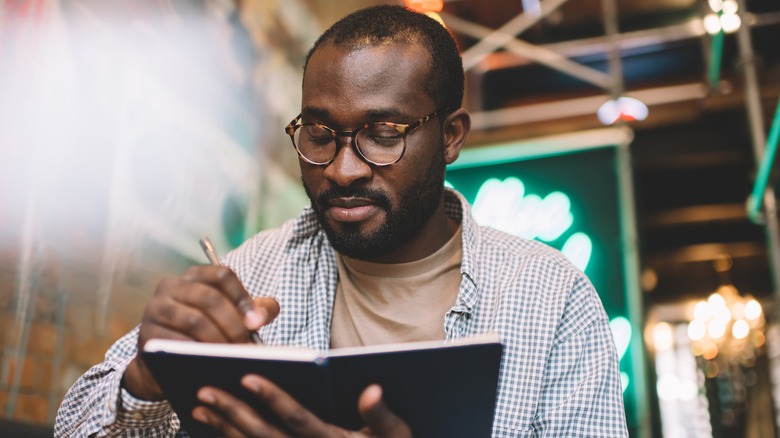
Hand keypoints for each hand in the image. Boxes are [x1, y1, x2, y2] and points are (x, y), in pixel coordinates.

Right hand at [123, 266, 279, 400]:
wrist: (165, 361)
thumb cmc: (207, 333)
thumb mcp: (233, 317)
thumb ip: (256, 311)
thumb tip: (259, 318)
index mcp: (194, 276)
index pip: (222, 275)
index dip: (242, 297)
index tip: (256, 322)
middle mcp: (171, 287)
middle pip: (210, 298)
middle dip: (233, 324)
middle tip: (245, 346)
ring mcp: (156, 309)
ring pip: (195, 320)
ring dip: (218, 340)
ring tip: (232, 356)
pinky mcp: (147, 334)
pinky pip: (176, 343)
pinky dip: (198, 353)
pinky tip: (212, 363)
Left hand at [192, 376, 411, 437]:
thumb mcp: (398, 435)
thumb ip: (382, 414)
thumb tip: (372, 388)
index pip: (297, 418)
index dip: (273, 398)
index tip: (248, 377)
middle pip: (264, 435)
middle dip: (233, 412)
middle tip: (205, 390)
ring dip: (225, 427)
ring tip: (200, 405)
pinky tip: (213, 427)